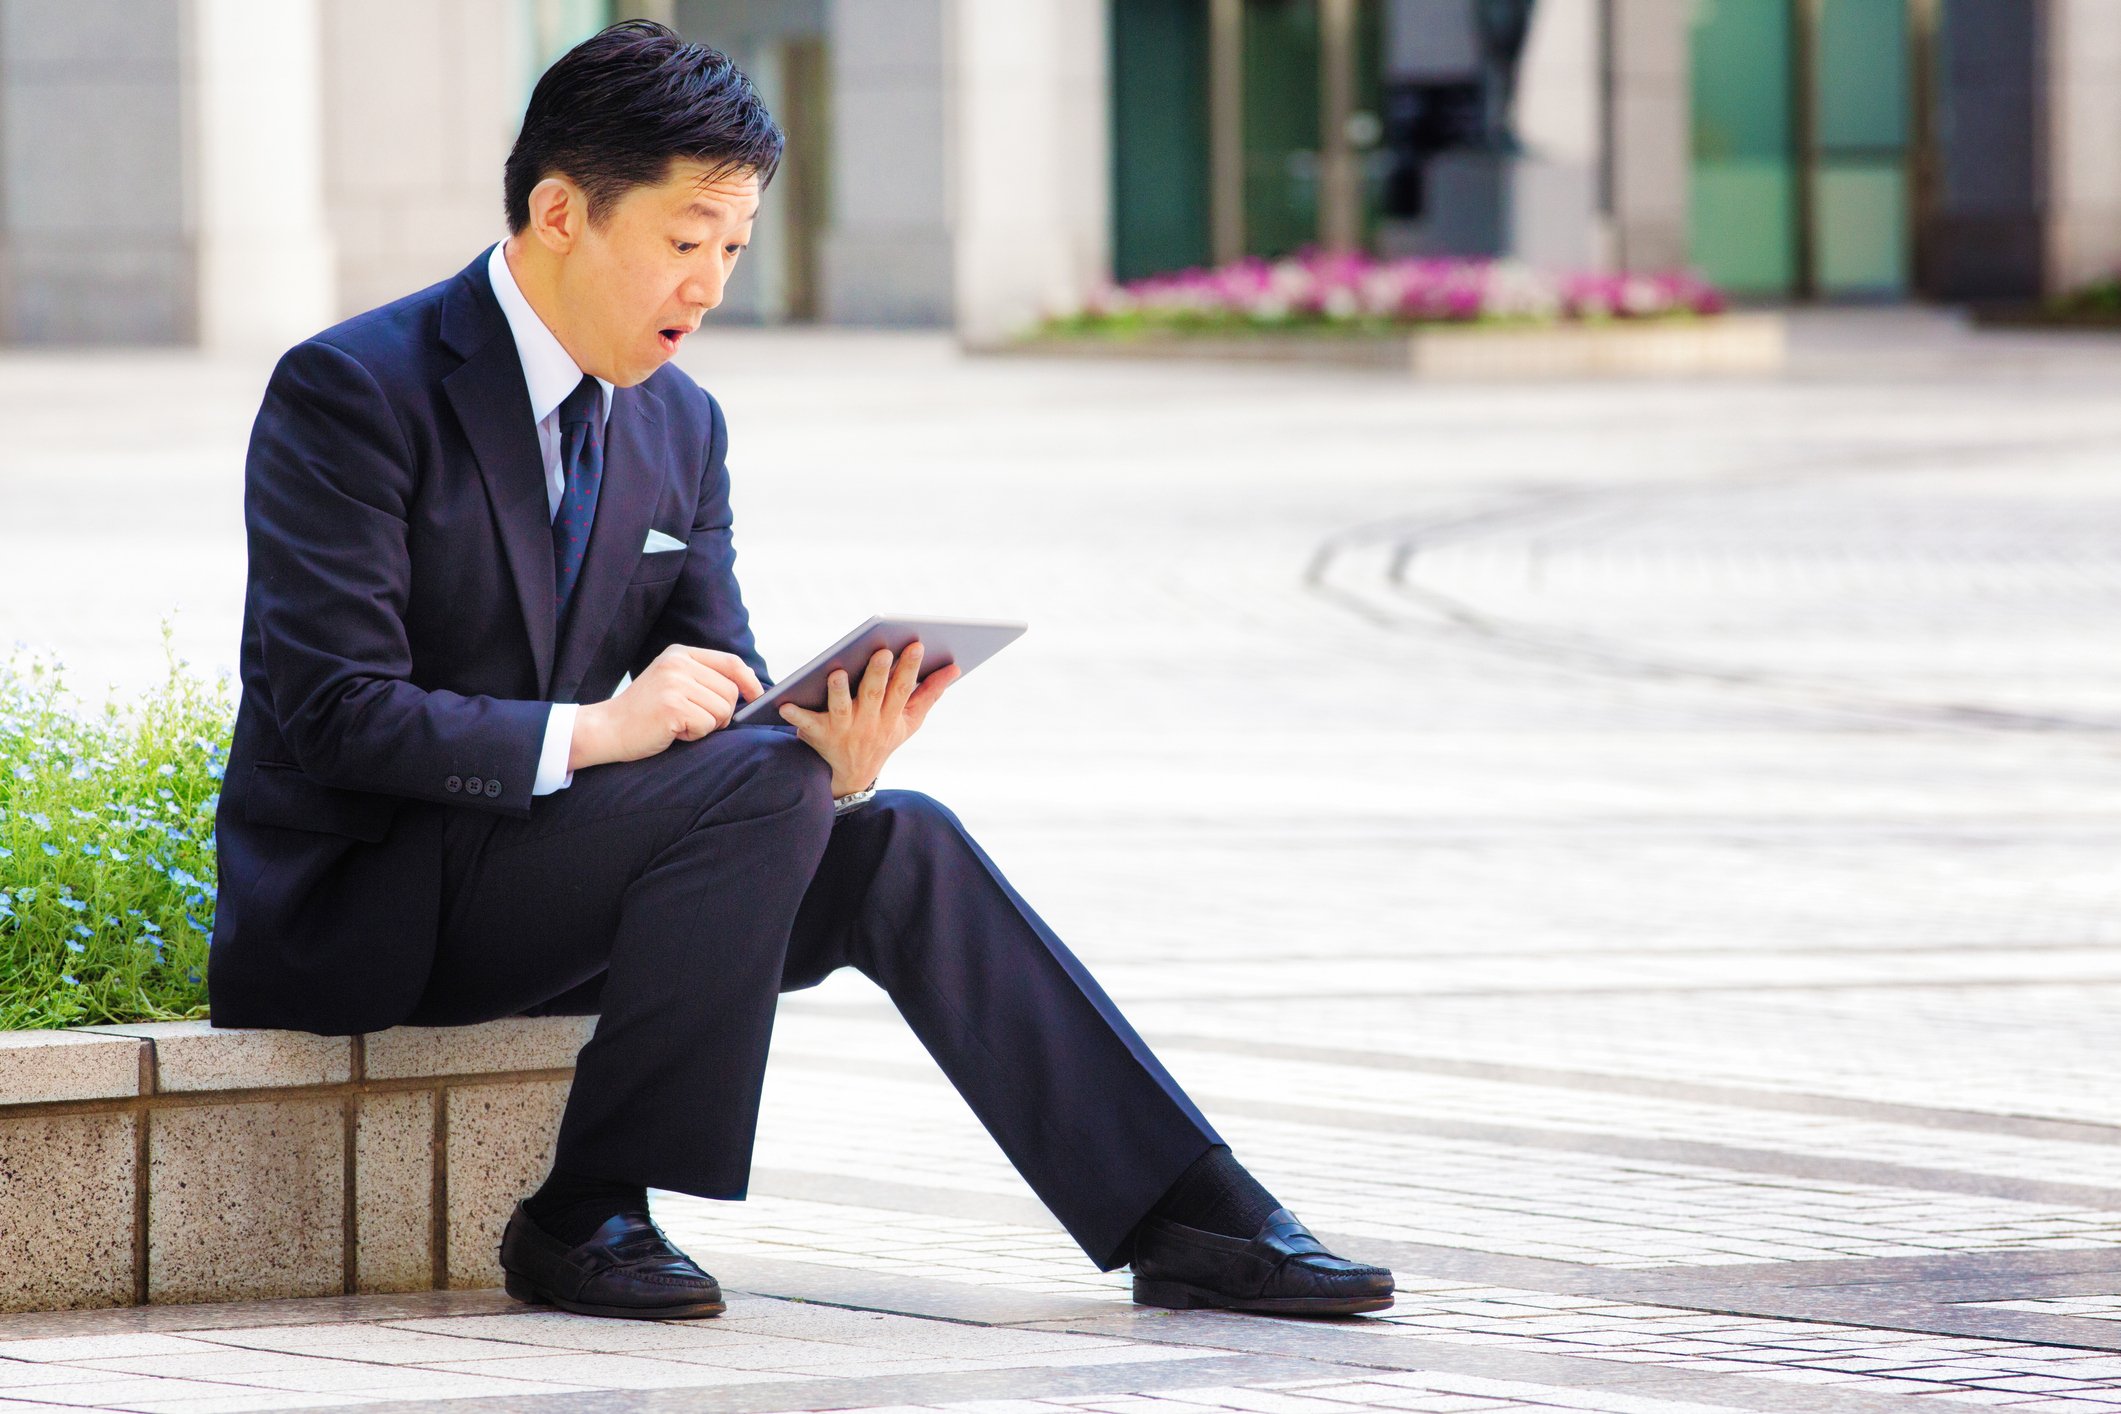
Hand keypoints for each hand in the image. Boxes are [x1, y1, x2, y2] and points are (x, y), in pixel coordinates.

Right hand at [570, 644, 762, 769]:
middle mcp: (678, 664)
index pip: (730, 662)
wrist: (607, 729)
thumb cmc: (645, 713)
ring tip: (680, 724)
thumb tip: (748, 690)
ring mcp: (674, 684)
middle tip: (694, 720)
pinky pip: (707, 725)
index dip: (749, 680)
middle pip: (731, 691)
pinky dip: (695, 735)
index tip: (757, 696)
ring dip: (707, 726)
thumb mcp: (673, 682)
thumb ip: (703, 679)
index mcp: (679, 654)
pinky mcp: (673, 707)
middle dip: (722, 713)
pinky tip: (673, 731)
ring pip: (722, 710)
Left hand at [777, 641, 959, 795]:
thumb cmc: (882, 737)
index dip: (910, 669)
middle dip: (879, 673)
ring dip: (839, 691)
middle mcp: (868, 722)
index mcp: (891, 717)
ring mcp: (842, 729)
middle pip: (874, 695)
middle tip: (882, 650)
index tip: (917, 645)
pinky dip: (794, 715)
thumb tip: (955, 668)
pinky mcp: (817, 734)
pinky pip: (805, 724)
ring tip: (838, 672)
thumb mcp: (909, 722)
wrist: (850, 776)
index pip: (902, 689)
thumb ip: (930, 694)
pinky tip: (784, 704)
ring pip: (841, 708)